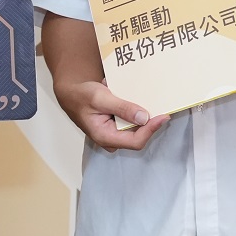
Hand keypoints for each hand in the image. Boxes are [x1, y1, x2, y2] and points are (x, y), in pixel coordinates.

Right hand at [55, 79, 169, 152]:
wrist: (71, 94)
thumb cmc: (82, 96)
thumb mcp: (101, 98)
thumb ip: (121, 108)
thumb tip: (144, 117)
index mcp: (105, 137)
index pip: (136, 141)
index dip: (151, 130)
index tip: (164, 116)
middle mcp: (111, 140)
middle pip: (139, 136)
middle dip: (150, 122)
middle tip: (160, 105)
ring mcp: (114, 135)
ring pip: (137, 130)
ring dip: (144, 116)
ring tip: (142, 98)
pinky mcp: (117, 128)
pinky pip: (133, 123)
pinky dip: (137, 112)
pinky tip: (134, 99)